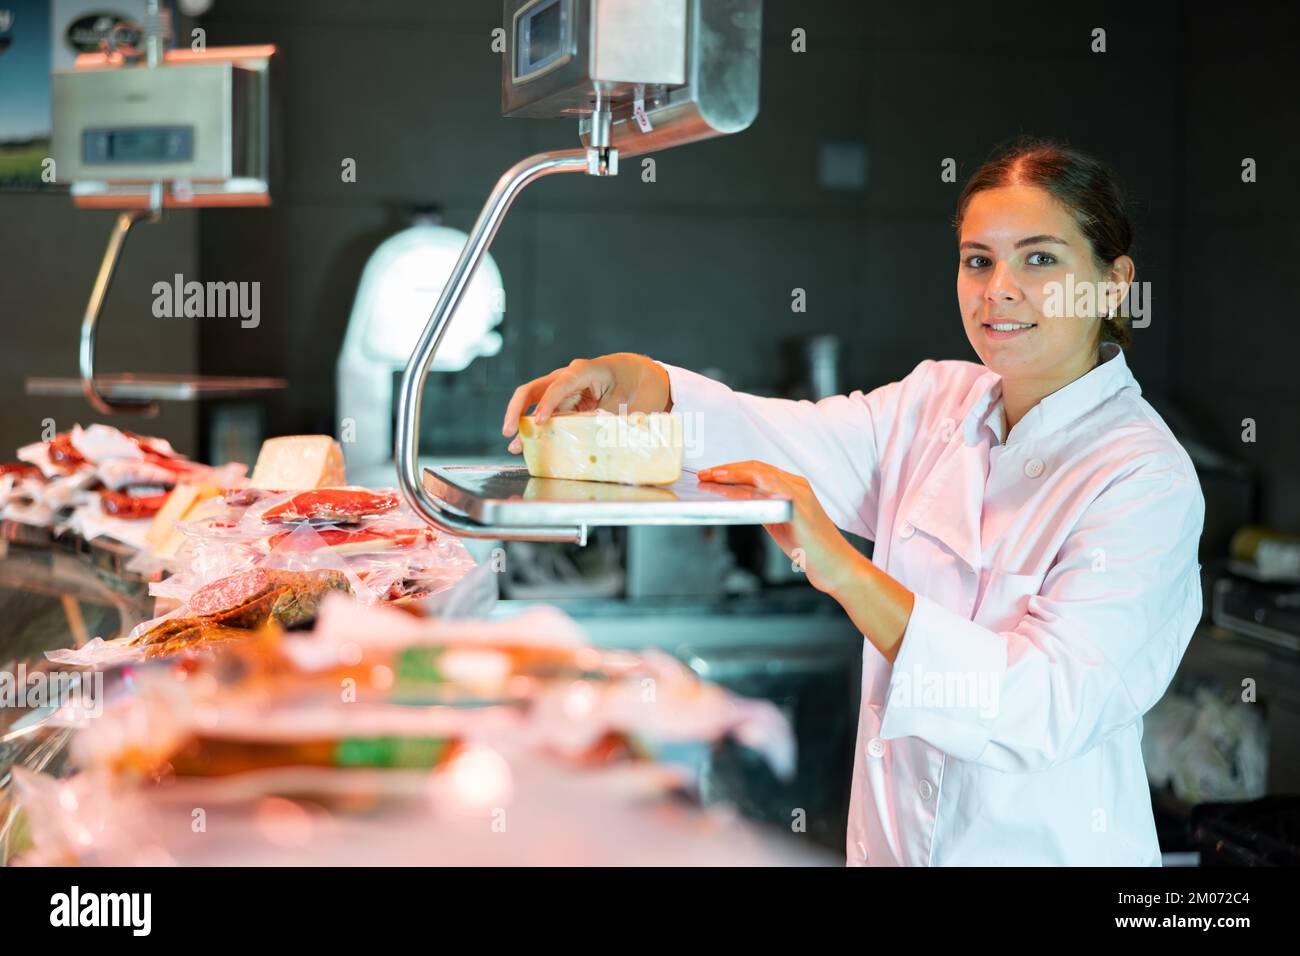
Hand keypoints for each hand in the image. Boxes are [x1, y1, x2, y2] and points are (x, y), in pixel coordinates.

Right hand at [501, 353, 672, 452]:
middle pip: (533, 389)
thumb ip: (609, 420)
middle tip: (509, 431)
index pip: (559, 385)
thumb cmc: (636, 383)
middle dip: (517, 409)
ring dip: (523, 423)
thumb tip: (596, 444)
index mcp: (586, 371)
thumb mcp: (628, 403)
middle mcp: (569, 376)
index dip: (547, 404)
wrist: (641, 372)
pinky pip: (546, 412)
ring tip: (514, 446)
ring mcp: (564, 388)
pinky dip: (536, 427)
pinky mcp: (565, 401)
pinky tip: (528, 443)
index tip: (540, 423)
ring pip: (535, 402)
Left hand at [698, 460, 863, 596]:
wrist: (837, 566)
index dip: (733, 469)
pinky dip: (749, 489)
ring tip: (713, 478)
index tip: (711, 474)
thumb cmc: (811, 548)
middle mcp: (797, 485)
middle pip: (756, 467)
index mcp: (793, 486)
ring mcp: (800, 495)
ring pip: (761, 475)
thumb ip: (764, 509)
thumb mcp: (781, 524)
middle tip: (705, 474)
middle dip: (727, 468)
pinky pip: (771, 492)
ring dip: (733, 474)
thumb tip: (738, 501)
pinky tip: (732, 492)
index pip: (758, 469)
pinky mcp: (799, 510)